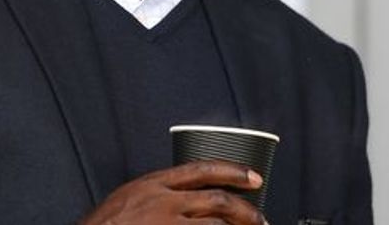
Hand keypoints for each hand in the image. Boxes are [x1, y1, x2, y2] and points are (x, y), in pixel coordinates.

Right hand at [79, 160, 268, 224]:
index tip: (254, 176)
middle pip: (216, 199)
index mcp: (153, 184)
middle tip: (260, 217)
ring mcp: (166, 224)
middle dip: (245, 208)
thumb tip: (185, 197)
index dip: (233, 171)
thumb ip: (156, 193)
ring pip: (215, 224)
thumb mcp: (128, 198)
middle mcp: (162, 201)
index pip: (201, 169)